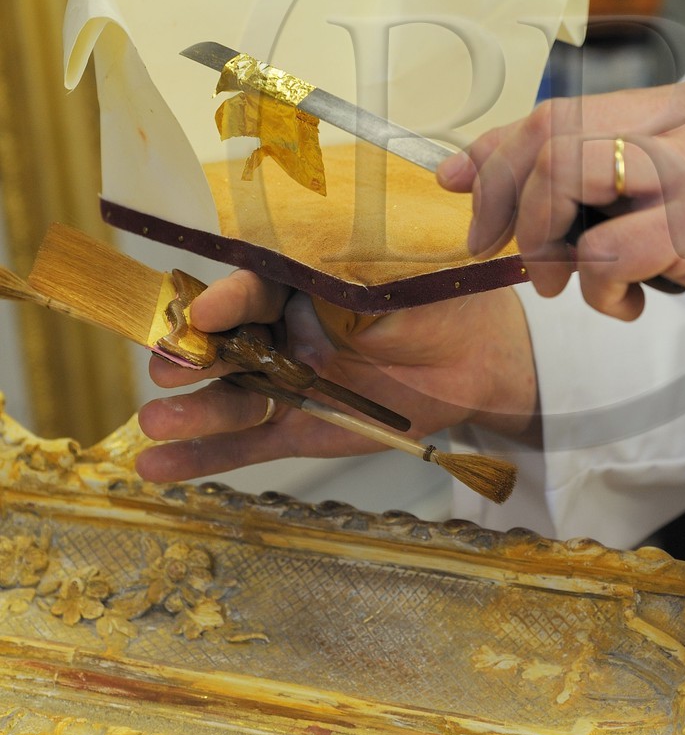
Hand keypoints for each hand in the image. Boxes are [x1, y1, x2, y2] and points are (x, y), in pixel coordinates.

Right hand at [136, 267, 537, 482]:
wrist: (479, 354)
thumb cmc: (438, 294)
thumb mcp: (394, 274)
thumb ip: (344, 275)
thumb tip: (298, 269)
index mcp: (300, 276)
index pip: (254, 284)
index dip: (227, 299)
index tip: (204, 313)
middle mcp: (283, 327)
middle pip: (226, 343)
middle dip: (193, 356)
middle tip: (168, 367)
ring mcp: (287, 379)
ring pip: (231, 397)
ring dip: (190, 411)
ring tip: (155, 421)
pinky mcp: (299, 428)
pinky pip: (247, 444)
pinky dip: (203, 457)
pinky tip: (158, 464)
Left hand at [438, 76, 684, 389]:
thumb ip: (646, 179)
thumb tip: (543, 200)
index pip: (571, 107)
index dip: (501, 143)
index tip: (460, 177)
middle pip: (554, 133)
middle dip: (503, 193)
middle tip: (497, 247)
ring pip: (567, 178)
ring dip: (544, 242)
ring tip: (565, 281)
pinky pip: (610, 250)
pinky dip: (600, 289)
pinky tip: (627, 305)